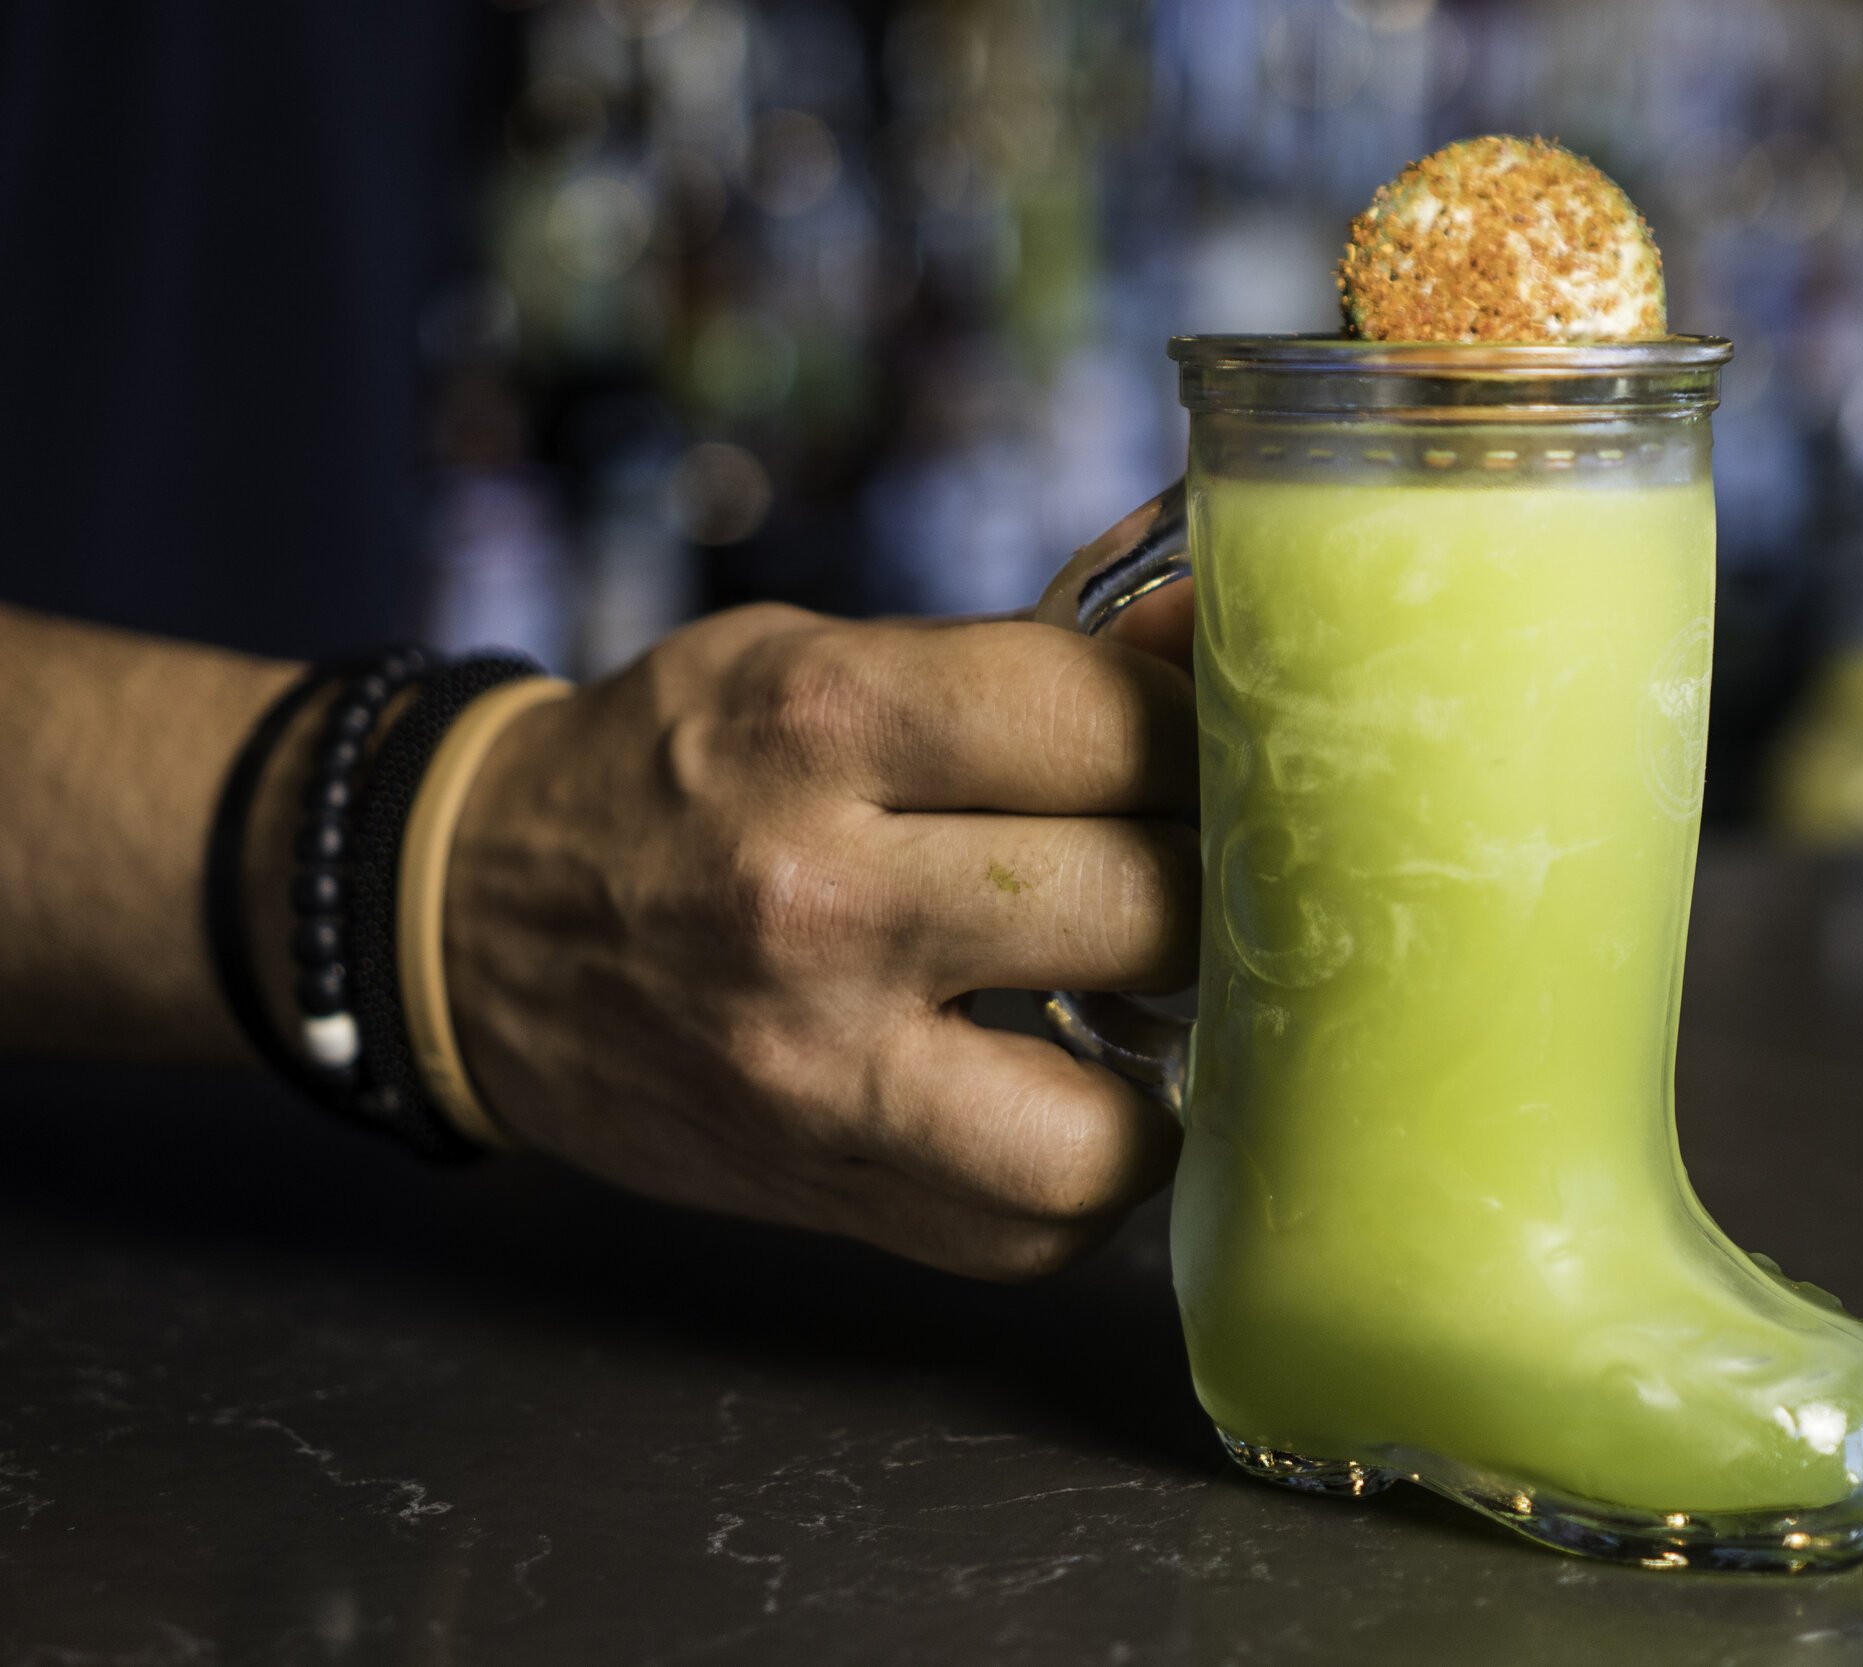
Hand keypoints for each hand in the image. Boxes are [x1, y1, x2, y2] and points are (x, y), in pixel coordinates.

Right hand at [441, 602, 1196, 1278]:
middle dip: (1205, 885)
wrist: (477, 923)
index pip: (1112, 723)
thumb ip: (1031, 654)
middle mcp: (817, 903)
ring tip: (1144, 998)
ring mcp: (819, 1072)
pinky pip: (1038, 1227)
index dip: (1197, 730)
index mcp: (821, 723)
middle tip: (1192, 868)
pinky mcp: (827, 1194)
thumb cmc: (682, 769)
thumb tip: (1218, 623)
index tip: (1199, 745)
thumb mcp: (824, 658)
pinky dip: (1086, 1165)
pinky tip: (1066, 1087)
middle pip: (1145, 907)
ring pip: (1115, 1123)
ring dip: (1168, 1064)